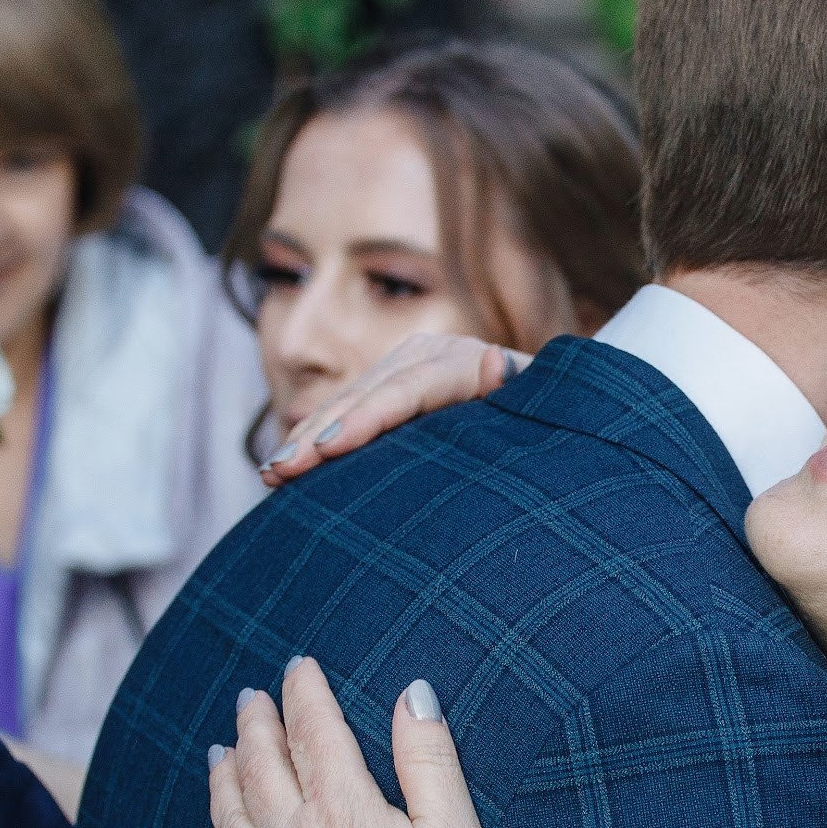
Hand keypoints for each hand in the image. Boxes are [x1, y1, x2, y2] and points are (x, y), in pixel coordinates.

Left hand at [195, 659, 530, 827]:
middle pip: (261, 767)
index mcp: (342, 809)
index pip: (314, 731)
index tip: (299, 668)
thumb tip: (411, 693)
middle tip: (251, 699)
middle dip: (255, 724)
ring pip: (230, 818)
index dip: (305, 693)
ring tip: (219, 752)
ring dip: (222, 777)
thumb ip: (428, 759)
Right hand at [258, 334, 533, 488]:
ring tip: (272, 472)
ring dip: (307, 436)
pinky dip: (316, 435)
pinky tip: (284, 463)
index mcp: (467, 362)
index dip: (367, 417)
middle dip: (321, 431)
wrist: (554, 405)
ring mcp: (408, 367)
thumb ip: (518, 397)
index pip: (409, 389)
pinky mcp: (393, 384)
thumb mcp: (542, 411)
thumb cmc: (551, 423)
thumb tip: (496, 362)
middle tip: (280, 469)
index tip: (329, 446)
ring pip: (349, 401)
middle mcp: (431, 355)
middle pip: (368, 393)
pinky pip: (347, 410)